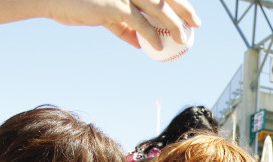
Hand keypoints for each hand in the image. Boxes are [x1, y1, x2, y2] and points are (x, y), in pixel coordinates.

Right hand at [46, 0, 200, 49]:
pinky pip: (139, 23)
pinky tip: (158, 47)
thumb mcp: (103, 13)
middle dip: (184, 9)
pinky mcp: (114, 6)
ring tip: (182, 39)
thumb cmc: (76, 3)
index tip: (190, 15)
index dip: (178, 2)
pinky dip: (151, 35)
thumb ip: (121, 24)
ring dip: (173, 24)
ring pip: (157, 7)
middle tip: (196, 24)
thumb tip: (139, 42)